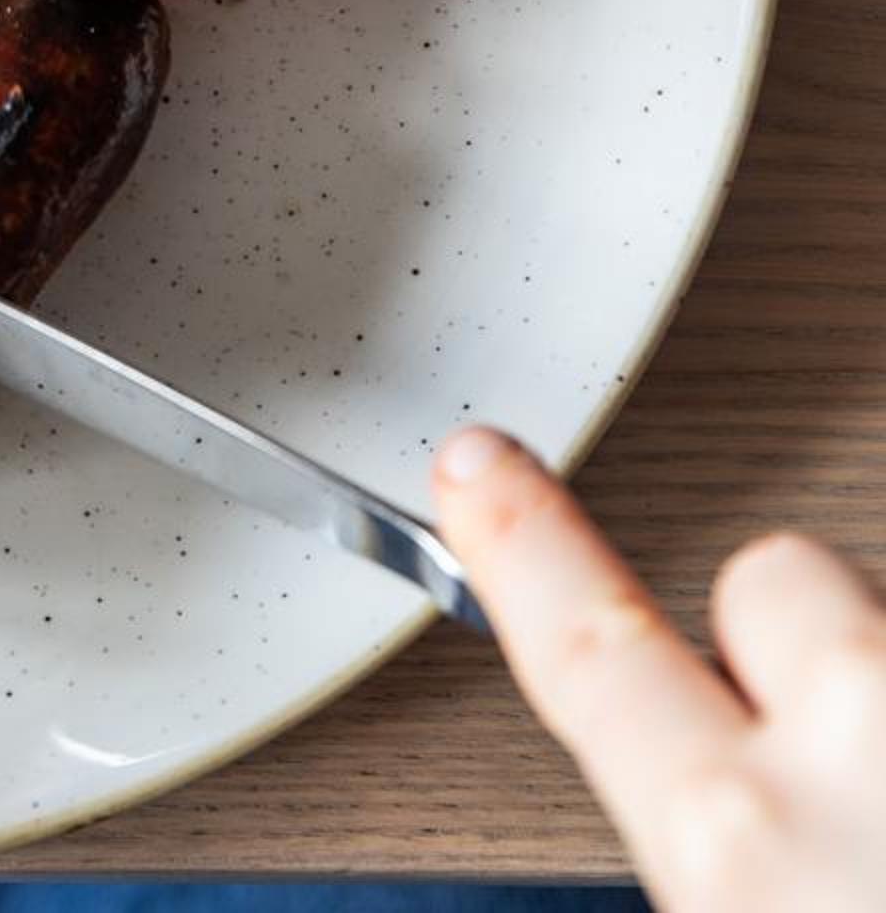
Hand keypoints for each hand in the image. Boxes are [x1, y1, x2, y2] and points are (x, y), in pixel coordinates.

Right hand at [436, 427, 885, 912]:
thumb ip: (705, 859)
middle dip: (779, 635)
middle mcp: (861, 732)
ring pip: (883, 623)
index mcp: (730, 829)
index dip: (521, 539)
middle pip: (774, 579)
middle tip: (822, 746)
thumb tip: (708, 832)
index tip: (482, 468)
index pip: (581, 639)